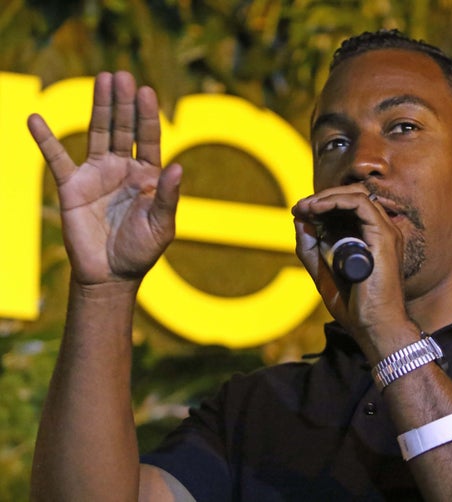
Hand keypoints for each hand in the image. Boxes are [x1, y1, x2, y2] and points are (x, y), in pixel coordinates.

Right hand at [27, 71, 180, 285]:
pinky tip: (35, 119)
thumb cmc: (141, 250)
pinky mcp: (72, 186)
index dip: (148, 116)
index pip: (150, 139)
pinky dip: (46, 139)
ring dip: (99, 107)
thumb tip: (179, 167)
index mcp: (149, 176)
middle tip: (122, 75)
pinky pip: (57, 158)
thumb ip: (168, 196)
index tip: (147, 91)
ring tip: (102, 79)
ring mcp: (97, 174)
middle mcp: (124, 169)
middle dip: (124, 103)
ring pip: (98, 133)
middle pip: (124, 128)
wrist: (111, 274)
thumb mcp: (162, 225)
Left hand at [292, 186, 415, 357]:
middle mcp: (381, 232)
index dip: (323, 205)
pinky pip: (361, 205)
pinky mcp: (384, 237)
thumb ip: (311, 250)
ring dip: (327, 197)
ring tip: (306, 207)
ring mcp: (386, 232)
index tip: (300, 212)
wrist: (375, 327)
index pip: (350, 208)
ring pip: (358, 196)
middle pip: (353, 198)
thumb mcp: (323, 273)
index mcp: (371, 240)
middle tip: (300, 207)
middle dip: (322, 198)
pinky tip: (317, 209)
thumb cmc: (355, 307)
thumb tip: (299, 221)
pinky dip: (337, 201)